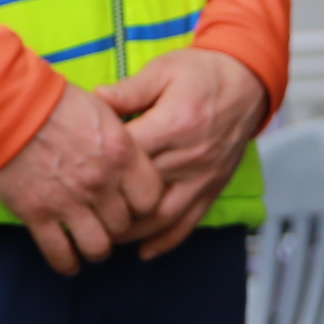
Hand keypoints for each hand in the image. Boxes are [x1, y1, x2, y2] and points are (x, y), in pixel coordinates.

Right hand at [0, 85, 166, 275]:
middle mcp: (100, 183)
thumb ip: (121, 141)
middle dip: (117, 226)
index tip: (133, 204)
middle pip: (124, 225)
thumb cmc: (55, 102)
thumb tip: (131, 158)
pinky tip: (69, 262)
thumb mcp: (103, 110)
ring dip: (96, 249)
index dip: (143, 205)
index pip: (151, 199)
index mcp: (121, 155)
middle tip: (107, 222)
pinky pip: (60, 254)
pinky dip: (67, 263)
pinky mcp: (38, 214)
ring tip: (91, 244)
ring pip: (97, 247)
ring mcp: (69, 202)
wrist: (8, 106)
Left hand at [94, 47, 267, 256]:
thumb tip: (93, 101)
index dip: (100, 163)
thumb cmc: (201, 73)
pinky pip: (189, 223)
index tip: (77, 165)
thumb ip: (128, 91)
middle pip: (140, 192)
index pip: (128, 155)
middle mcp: (190, 158)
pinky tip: (144, 252)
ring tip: (103, 233)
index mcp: (174, 124)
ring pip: (162, 217)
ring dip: (131, 231)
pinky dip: (165, 241)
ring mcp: (203, 178)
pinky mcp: (213, 189)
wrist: (247, 81)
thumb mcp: (162, 71)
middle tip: (79, 210)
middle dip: (108, 204)